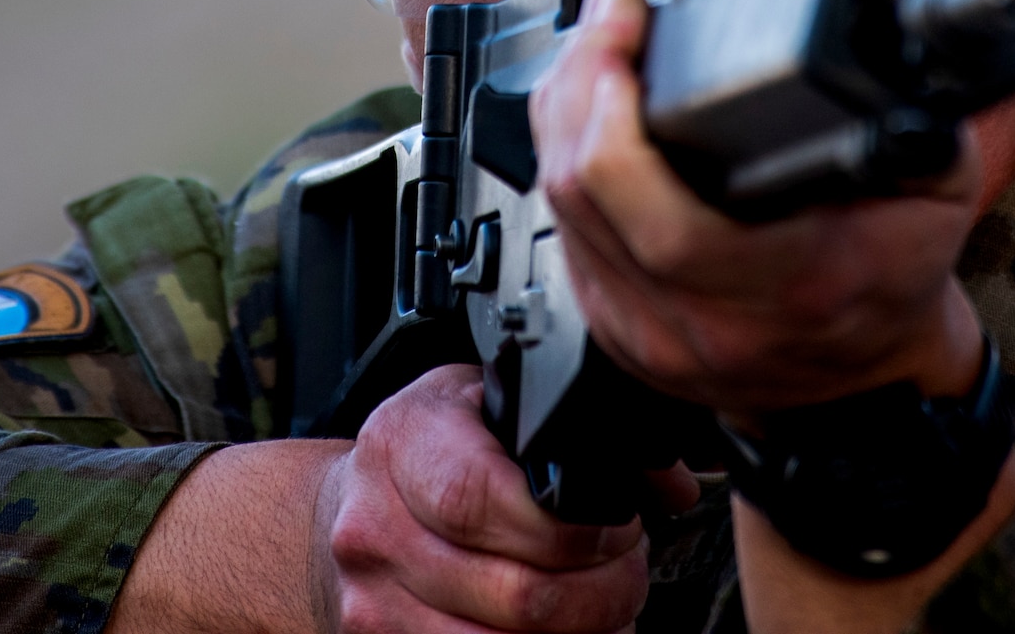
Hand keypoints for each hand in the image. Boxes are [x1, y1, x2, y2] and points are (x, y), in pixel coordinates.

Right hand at [316, 365, 655, 632]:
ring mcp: (375, 600)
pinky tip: (570, 631)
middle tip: (630, 571)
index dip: (568, 529)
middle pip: (512, 593)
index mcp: (403, 442)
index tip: (619, 529)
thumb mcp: (485, 403)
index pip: (480, 497)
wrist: (347, 514)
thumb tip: (668, 486)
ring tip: (606, 607)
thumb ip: (567, 429)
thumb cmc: (429, 451)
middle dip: (602, 592)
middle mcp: (376, 525)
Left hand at [530, 0, 987, 419]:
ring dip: (564, 112)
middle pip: (588, 193)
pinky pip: (561, 232)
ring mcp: (648, 332)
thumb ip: (919, 127)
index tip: (634, 31)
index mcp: (790, 284)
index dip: (619, 119)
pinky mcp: (614, 327)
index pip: (669, 219)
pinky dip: (562, 159)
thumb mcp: (938, 199)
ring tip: (594, 46)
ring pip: (561, 208)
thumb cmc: (891, 288)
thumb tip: (891, 54)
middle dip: (583, 83)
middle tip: (610, 19)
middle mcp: (706, 319)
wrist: (865, 390)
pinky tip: (583, 113)